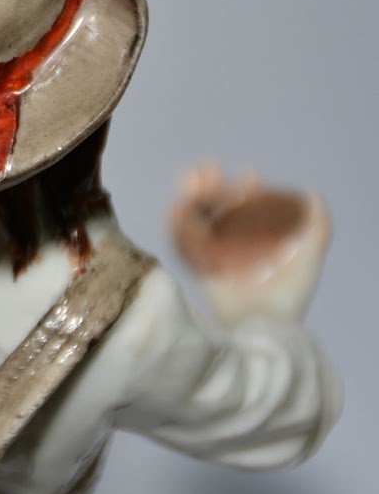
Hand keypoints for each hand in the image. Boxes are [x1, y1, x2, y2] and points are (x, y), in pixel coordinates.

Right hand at [169, 164, 329, 325]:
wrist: (263, 324)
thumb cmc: (287, 295)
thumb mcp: (308, 258)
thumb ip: (318, 227)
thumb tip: (312, 192)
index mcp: (256, 239)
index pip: (248, 207)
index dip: (247, 188)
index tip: (250, 174)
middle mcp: (232, 243)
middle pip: (216, 208)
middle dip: (210, 185)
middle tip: (207, 168)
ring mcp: (212, 255)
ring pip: (195, 220)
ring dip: (190, 198)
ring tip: (189, 179)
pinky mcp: (196, 268)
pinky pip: (180, 244)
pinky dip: (174, 226)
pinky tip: (175, 207)